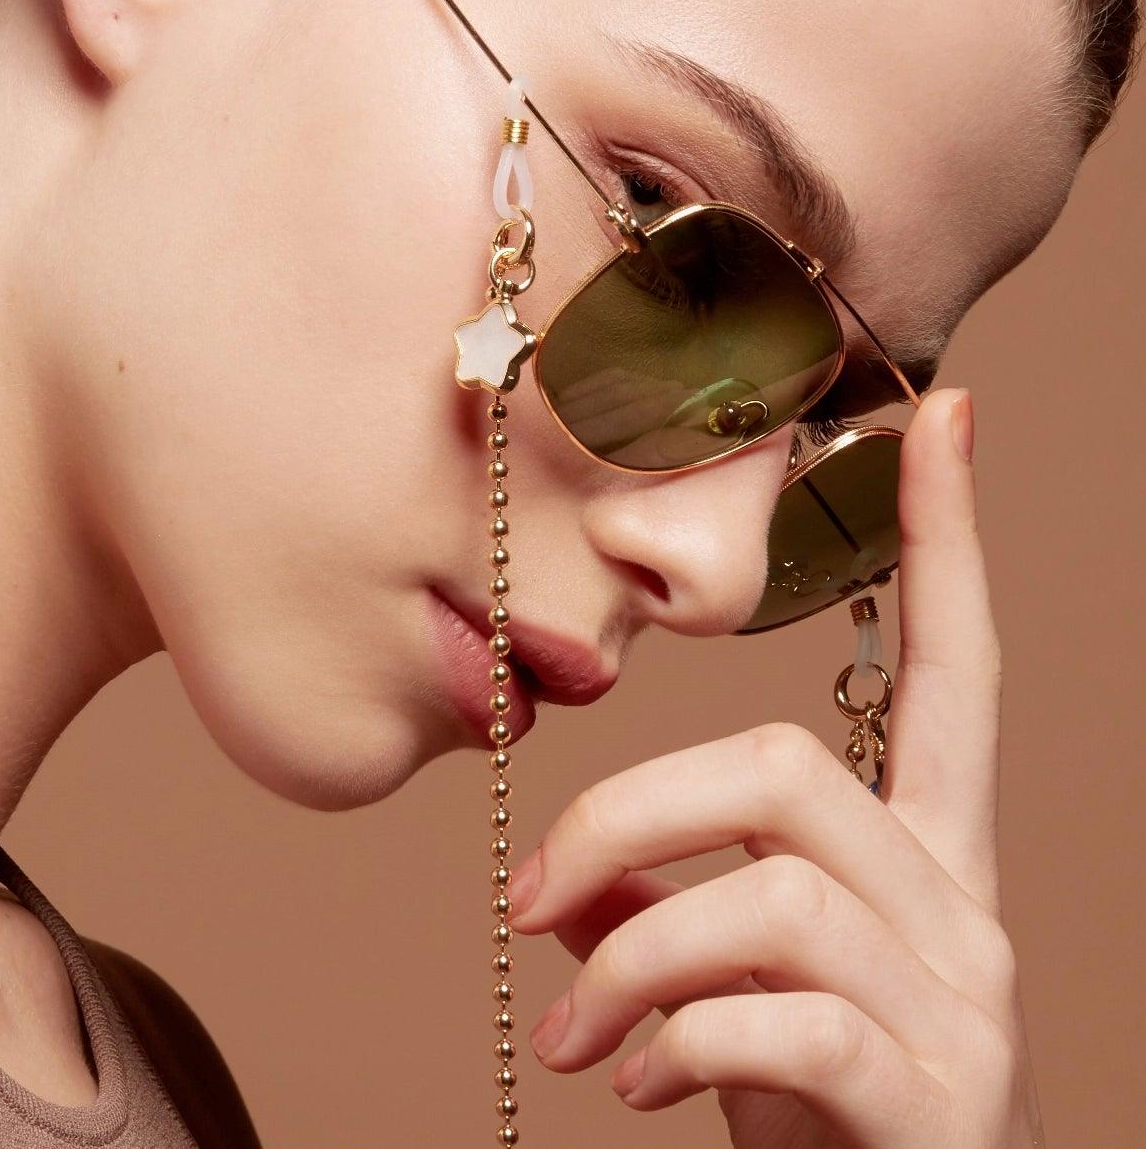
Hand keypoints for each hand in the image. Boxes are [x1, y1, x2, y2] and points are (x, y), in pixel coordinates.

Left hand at [505, 387, 1046, 1146]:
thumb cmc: (827, 1125)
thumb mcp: (754, 997)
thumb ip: (681, 915)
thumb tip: (569, 885)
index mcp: (926, 861)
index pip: (957, 671)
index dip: (949, 543)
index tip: (943, 415)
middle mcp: (962, 912)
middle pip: (782, 767)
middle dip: (624, 813)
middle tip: (529, 901)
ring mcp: (963, 1008)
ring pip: (771, 894)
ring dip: (630, 955)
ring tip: (574, 1034)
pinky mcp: (937, 1105)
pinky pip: (782, 1019)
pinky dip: (670, 1043)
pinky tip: (630, 1084)